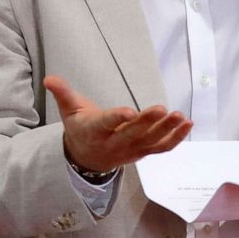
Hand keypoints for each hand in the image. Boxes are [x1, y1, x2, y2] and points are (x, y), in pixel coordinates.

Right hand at [44, 74, 192, 173]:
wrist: (86, 159)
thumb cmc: (80, 129)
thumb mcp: (69, 111)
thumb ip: (63, 93)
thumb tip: (50, 78)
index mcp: (94, 131)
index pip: (106, 124)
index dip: (117, 119)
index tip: (129, 112)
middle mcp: (114, 143)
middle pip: (132, 134)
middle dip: (147, 123)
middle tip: (162, 109)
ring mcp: (131, 150)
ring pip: (150, 142)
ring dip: (167, 130)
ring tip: (181, 116)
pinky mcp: (143, 152)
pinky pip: (162, 148)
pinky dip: (176, 138)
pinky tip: (188, 124)